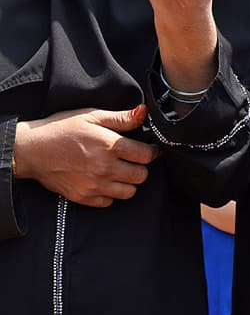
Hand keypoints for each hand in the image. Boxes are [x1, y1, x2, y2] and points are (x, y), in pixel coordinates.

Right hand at [13, 105, 159, 206]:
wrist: (32, 150)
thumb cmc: (62, 129)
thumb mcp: (92, 116)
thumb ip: (121, 117)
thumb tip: (143, 112)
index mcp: (110, 146)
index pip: (146, 155)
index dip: (152, 152)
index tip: (150, 150)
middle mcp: (105, 168)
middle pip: (141, 175)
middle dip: (141, 167)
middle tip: (134, 161)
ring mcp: (94, 185)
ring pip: (129, 192)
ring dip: (129, 182)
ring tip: (121, 172)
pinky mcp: (83, 197)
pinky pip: (109, 202)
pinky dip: (111, 194)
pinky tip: (106, 181)